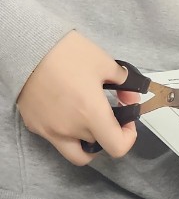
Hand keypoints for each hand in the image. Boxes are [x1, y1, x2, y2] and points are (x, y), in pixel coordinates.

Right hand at [17, 31, 139, 165]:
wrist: (30, 48)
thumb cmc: (67, 53)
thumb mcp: (104, 62)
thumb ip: (122, 79)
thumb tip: (129, 89)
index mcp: (91, 115)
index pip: (117, 147)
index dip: (128, 137)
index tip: (127, 121)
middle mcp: (70, 129)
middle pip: (96, 145)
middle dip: (106, 130)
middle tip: (108, 110)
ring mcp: (49, 131)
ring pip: (74, 150)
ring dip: (85, 139)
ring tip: (87, 117)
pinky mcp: (34, 125)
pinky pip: (54, 137)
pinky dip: (65, 130)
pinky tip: (66, 108)